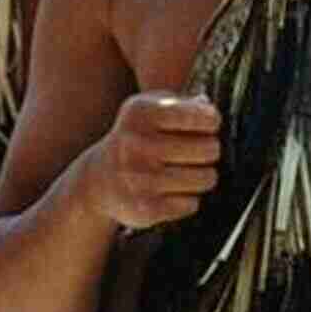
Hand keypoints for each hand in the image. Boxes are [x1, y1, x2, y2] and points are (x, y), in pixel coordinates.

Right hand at [92, 90, 219, 229]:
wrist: (99, 181)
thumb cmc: (137, 137)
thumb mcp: (151, 108)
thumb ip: (184, 102)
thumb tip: (206, 106)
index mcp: (141, 113)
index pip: (204, 117)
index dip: (211, 121)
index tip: (205, 124)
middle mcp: (137, 144)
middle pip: (210, 149)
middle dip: (209, 150)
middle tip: (197, 151)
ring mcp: (140, 178)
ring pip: (205, 179)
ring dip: (203, 176)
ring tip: (187, 171)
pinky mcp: (145, 209)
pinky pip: (191, 203)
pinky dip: (187, 199)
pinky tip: (171, 191)